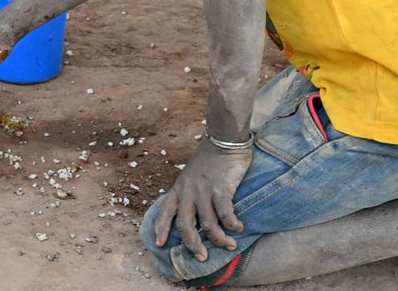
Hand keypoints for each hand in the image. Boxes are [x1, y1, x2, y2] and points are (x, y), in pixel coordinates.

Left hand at [152, 139, 251, 260]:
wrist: (222, 140)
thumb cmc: (208, 160)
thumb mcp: (191, 176)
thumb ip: (191, 194)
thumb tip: (196, 217)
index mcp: (178, 189)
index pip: (164, 211)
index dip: (161, 228)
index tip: (159, 243)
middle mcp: (188, 192)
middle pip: (184, 225)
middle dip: (192, 244)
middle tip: (201, 257)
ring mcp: (203, 191)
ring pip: (207, 224)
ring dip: (218, 239)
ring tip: (229, 245)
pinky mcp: (221, 189)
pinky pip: (225, 214)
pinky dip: (231, 225)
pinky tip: (238, 228)